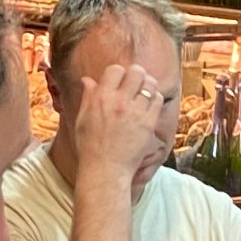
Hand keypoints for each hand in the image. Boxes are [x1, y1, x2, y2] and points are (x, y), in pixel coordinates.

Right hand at [74, 61, 171, 187]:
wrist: (105, 170)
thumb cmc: (90, 146)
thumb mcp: (82, 119)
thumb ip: (87, 97)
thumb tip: (88, 79)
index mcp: (100, 98)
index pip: (115, 69)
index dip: (119, 73)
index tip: (120, 81)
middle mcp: (119, 101)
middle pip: (136, 72)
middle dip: (136, 75)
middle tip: (135, 83)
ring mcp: (135, 112)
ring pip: (150, 84)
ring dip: (147, 85)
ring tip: (144, 93)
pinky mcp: (148, 123)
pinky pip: (158, 100)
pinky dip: (155, 99)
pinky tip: (149, 106)